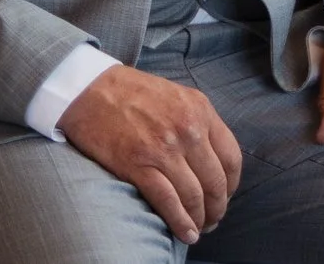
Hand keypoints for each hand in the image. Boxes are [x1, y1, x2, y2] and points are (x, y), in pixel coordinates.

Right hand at [57, 64, 242, 245]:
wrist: (91, 90)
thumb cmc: (133, 92)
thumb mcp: (178, 96)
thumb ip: (198, 121)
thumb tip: (211, 157)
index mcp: (201, 110)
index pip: (231, 157)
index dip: (232, 185)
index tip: (226, 196)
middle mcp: (189, 130)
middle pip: (215, 181)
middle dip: (218, 207)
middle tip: (213, 219)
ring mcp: (164, 149)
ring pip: (194, 195)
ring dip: (200, 219)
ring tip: (199, 229)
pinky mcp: (139, 165)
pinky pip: (168, 202)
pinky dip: (180, 222)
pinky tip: (186, 233)